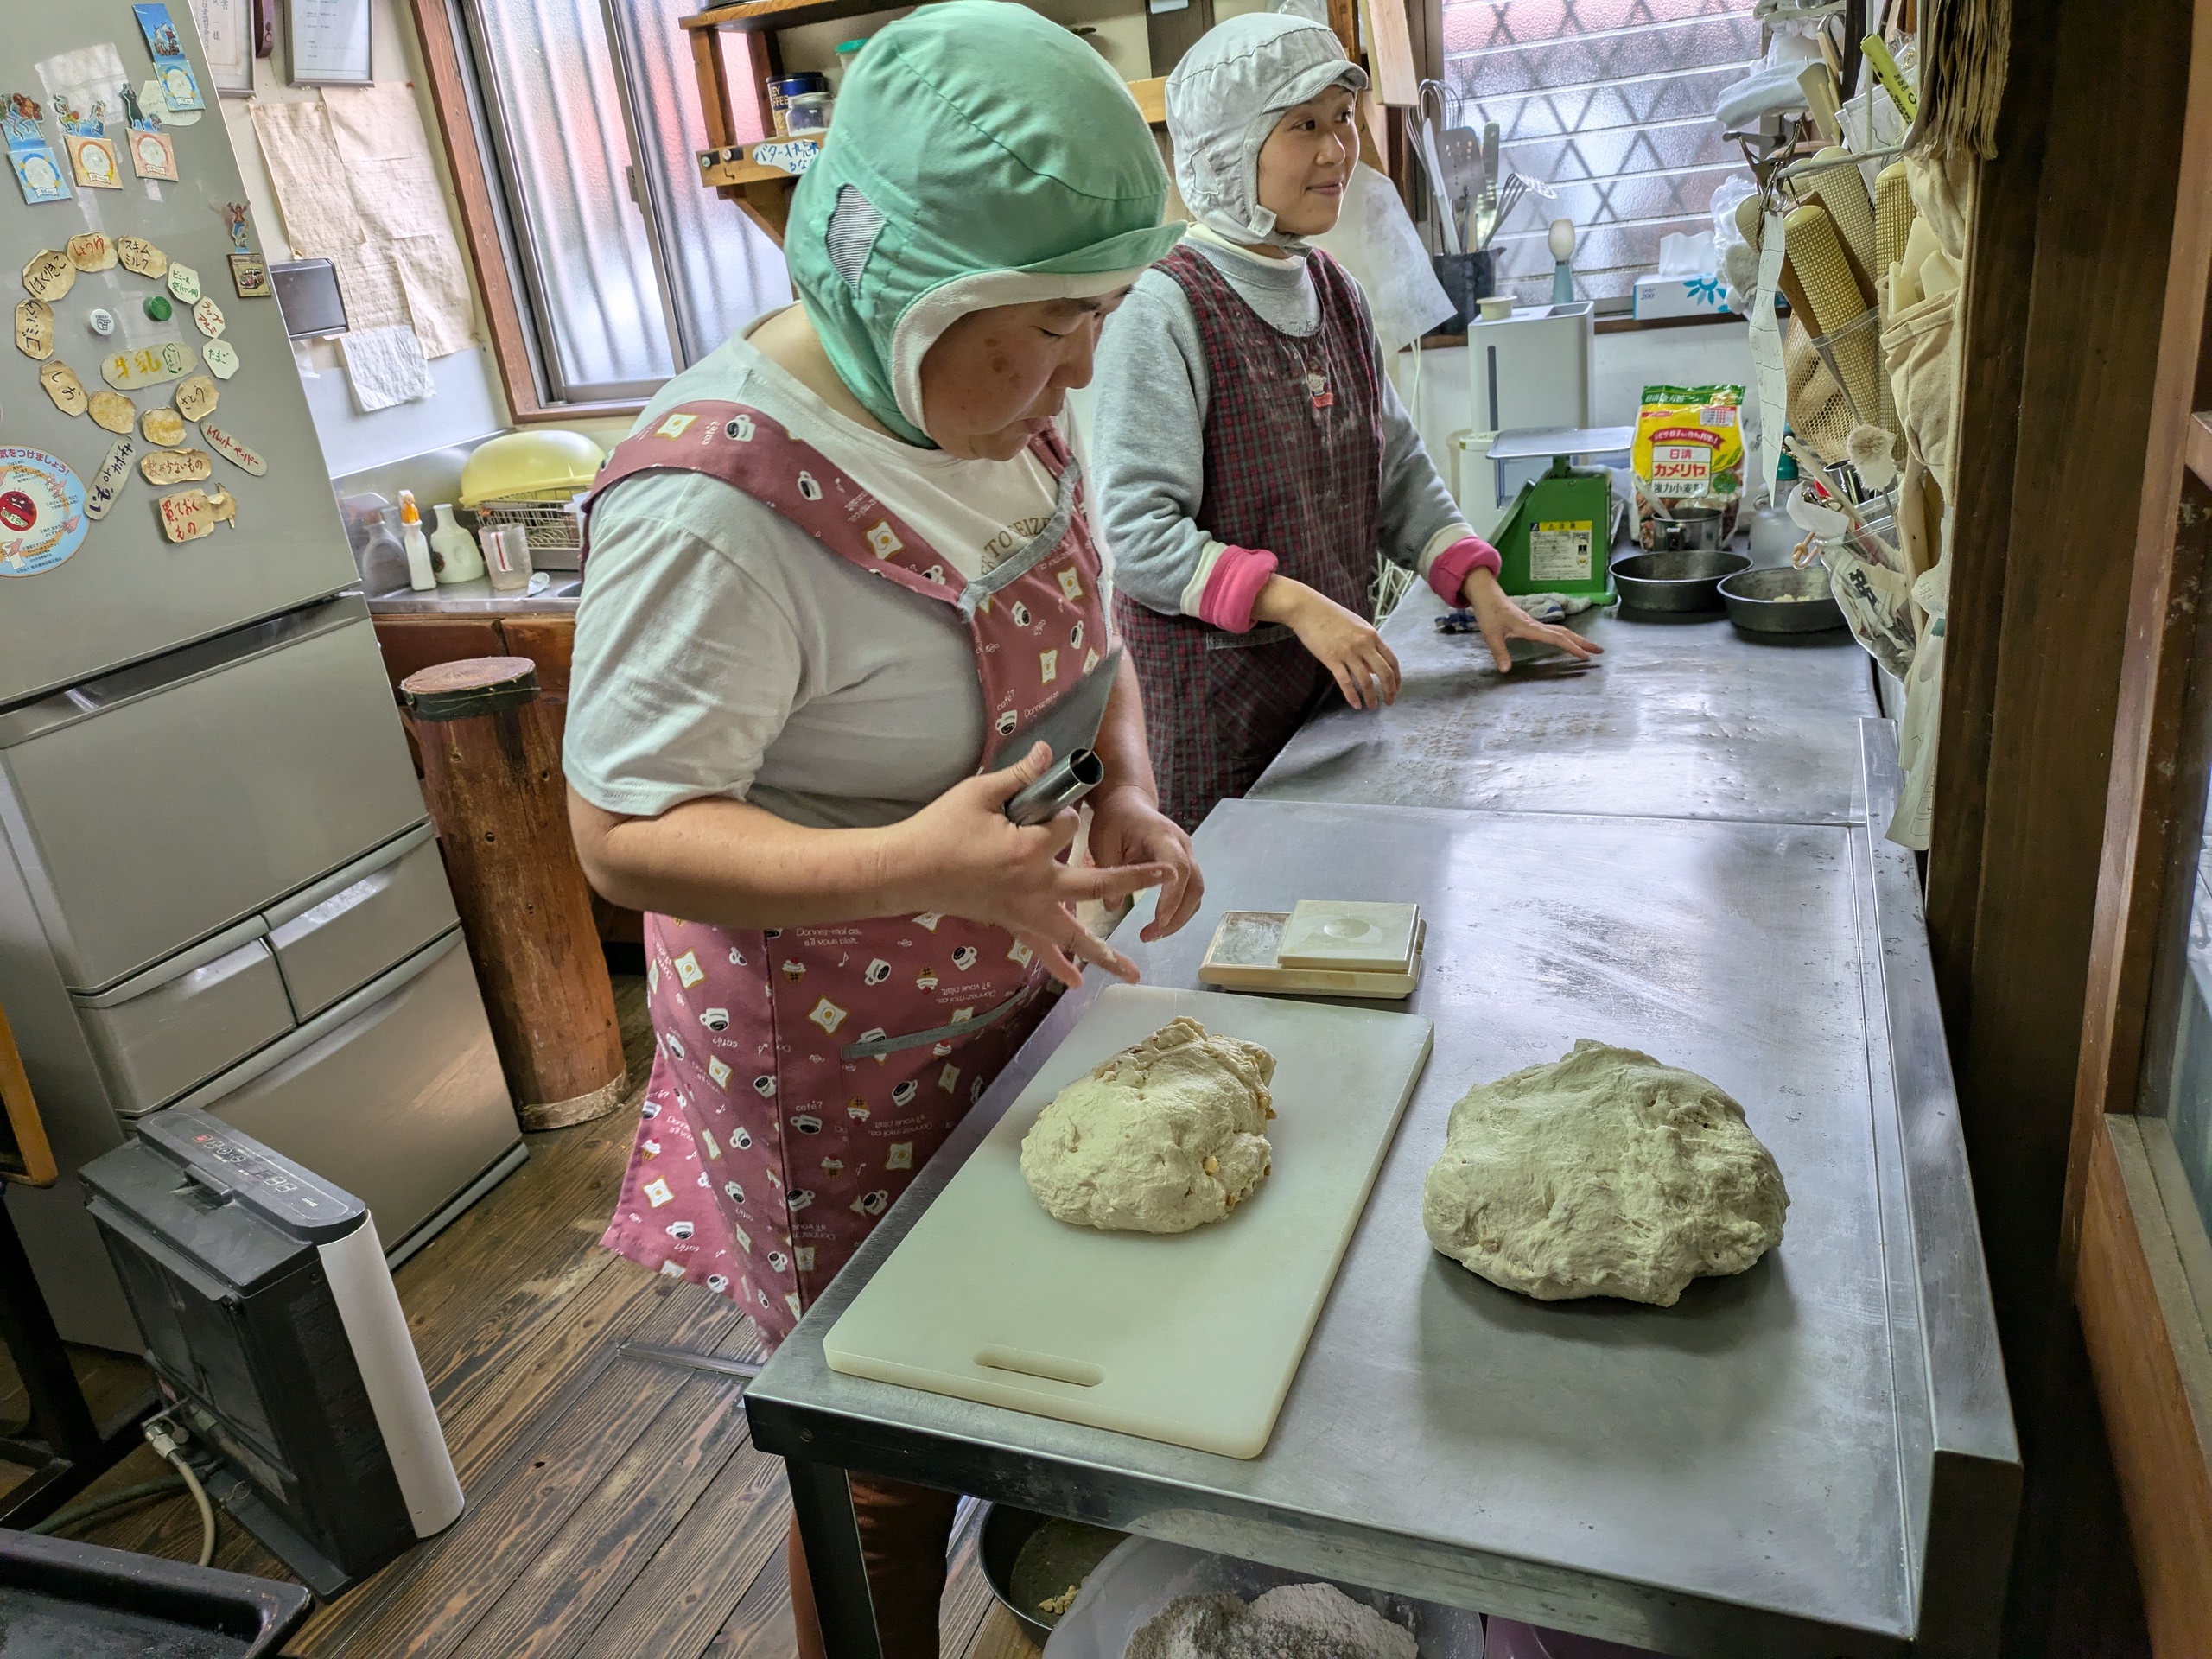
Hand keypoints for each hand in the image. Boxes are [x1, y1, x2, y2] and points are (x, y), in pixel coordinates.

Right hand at [887, 743, 1171, 989]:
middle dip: (1134, 877)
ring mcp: (1025, 910)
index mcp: (1028, 849)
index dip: (1059, 809)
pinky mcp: (1011, 923)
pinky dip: (1059, 966)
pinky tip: (1076, 983)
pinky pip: (1040, 949)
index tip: (1037, 803)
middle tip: (1167, 873)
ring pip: (1075, 933)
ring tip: (1132, 971)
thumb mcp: (978, 793)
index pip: (1068, 824)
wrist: (906, 870)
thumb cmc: (939, 829)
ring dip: (1105, 953)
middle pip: (1097, 883)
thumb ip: (1019, 776)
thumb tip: (1050, 751)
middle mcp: (1035, 886)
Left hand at [1085, 783, 1202, 941]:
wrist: (1128, 801)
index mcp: (1162, 836)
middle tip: (1151, 935)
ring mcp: (1188, 854)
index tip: (1158, 920)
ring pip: (1196, 891)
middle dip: (1177, 915)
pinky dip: (1180, 910)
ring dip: (1180, 917)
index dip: (1172, 896)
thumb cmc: (1114, 819)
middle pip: (1194, 885)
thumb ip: (1109, 871)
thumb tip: (1112, 907)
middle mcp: (1182, 845)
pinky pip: (1191, 890)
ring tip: (1153, 935)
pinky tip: (1161, 924)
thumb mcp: (1103, 842)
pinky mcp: (1186, 863)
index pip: (1178, 867)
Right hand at [1257, 577, 1400, 709]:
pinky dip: (1352, 696)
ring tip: (1372, 707)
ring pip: (1366, 681)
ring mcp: (1348, 652)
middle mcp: (1363, 644)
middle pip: (1384, 673)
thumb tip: (1374, 669)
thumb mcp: (1357, 627)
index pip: (1392, 661)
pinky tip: (1355, 705)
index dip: (1397, 678)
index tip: (1395, 690)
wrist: (1308, 609)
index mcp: (1372, 636)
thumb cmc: (1332, 617)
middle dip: (1389, 691)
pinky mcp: (1332, 659)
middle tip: (1389, 702)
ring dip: (1371, 697)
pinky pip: (1346, 682)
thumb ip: (1368, 645)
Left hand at [1459, 568, 1605, 672]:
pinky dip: (1565, 636)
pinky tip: (1568, 641)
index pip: (1556, 638)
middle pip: (1565, 633)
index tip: (1585, 657)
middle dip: (1583, 642)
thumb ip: (1499, 652)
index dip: (1571, 647)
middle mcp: (1537, 625)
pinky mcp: (1531, 624)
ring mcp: (1535, 624)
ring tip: (1589, 647)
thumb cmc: (1489, 613)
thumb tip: (1506, 670)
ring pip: (1561, 631)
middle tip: (1600, 651)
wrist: (1486, 595)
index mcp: (1530, 628)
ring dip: (1576, 638)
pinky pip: (1554, 631)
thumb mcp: (1491, 634)